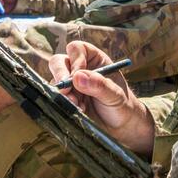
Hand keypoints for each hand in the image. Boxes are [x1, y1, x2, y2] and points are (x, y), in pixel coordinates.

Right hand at [49, 41, 154, 155]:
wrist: (120, 129)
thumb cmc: (122, 106)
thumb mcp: (115, 95)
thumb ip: (99, 85)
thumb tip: (77, 77)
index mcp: (94, 59)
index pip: (77, 49)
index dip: (75, 59)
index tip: (77, 75)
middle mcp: (79, 69)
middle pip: (59, 61)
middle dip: (61, 75)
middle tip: (67, 91)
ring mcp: (71, 84)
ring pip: (56, 81)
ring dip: (65, 94)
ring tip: (80, 106)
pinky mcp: (66, 99)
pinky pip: (56, 98)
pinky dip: (64, 104)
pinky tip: (79, 111)